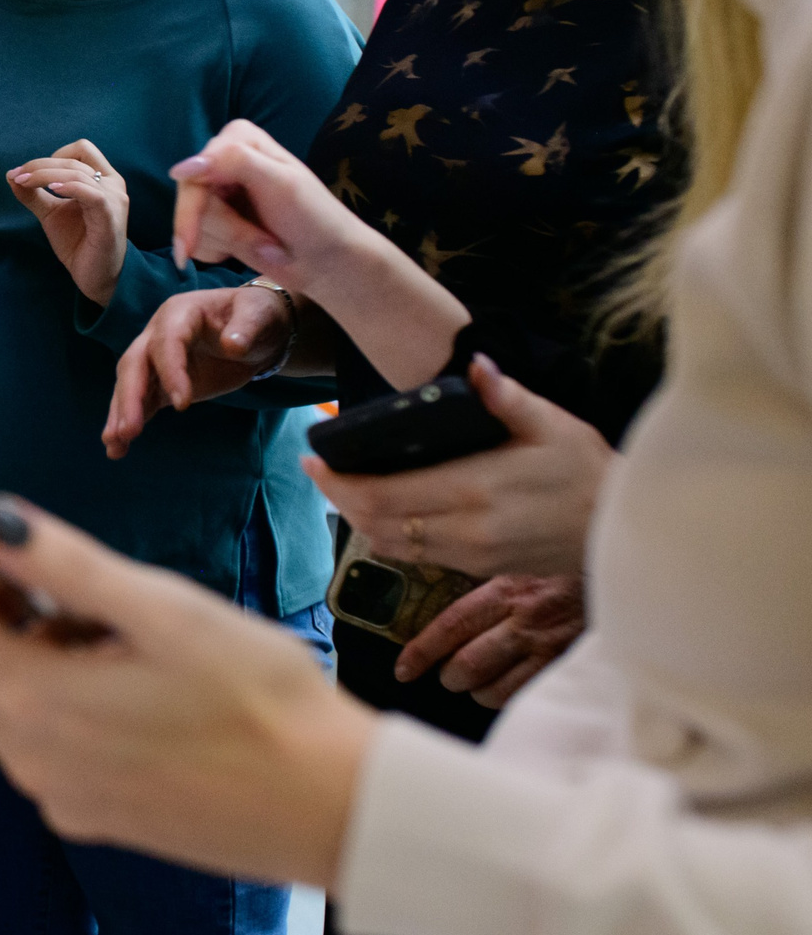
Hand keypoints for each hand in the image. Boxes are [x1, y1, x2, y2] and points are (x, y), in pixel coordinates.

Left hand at [0, 501, 373, 888]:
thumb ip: (63, 562)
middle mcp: (29, 758)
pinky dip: (47, 710)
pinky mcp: (93, 820)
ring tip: (91, 630)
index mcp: (35, 700)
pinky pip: (37, 755)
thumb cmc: (260, 699)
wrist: (332, 806)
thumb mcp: (162, 609)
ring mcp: (59, 797)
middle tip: (32, 583)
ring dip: (12, 663)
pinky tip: (118, 687)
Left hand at [9, 139, 128, 305]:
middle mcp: (113, 184)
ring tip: (25, 183)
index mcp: (102, 178)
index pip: (81, 149)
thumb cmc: (78, 242)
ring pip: (78, 173)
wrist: (94, 277)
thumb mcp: (51, 213)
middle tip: (17, 177)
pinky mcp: (110, 217)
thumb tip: (11, 174)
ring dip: (46, 175)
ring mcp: (114, 200)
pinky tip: (52, 191)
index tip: (27, 172)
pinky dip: (70, 187)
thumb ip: (34, 194)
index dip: (52, 155)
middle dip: (40, 165)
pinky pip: (92, 194)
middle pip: (74, 159)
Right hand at [103, 283, 291, 457]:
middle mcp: (158, 335)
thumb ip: (247, 327)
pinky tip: (119, 448)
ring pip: (130, 386)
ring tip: (115, 445)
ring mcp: (155, 361)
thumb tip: (233, 345)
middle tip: (128, 431)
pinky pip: (140, 403)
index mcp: (180, 314)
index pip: (167, 342)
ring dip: (119, 415)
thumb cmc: (255, 316)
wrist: (254, 331)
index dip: (170, 371)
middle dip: (130, 398)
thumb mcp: (259, 314)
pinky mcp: (160, 384)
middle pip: (134, 365)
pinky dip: (128, 423)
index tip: (182, 405)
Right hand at [168, 119, 366, 281]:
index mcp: (237, 140)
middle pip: (190, 202)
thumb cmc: (313, 217)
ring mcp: (219, 193)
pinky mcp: (217, 222)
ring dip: (231, 243)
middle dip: (227, 230)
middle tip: (265, 243)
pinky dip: (221, 253)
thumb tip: (178, 169)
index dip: (194, 209)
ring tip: (267, 244)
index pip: (192, 175)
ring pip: (192, 225)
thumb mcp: (279, 182)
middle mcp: (223, 162)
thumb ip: (232, 162)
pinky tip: (251, 248)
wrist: (328, 261)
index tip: (192, 241)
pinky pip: (196, 242)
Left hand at [311, 355, 608, 576]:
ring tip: (339, 485)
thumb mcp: (553, 424)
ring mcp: (470, 555)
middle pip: (376, 522)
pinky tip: (379, 509)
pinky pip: (414, 555)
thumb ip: (508, 397)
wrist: (619, 528)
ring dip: (356, 518)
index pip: (386, 494)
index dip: (340, 480)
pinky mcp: (477, 568)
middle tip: (317, 469)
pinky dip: (385, 534)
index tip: (314, 457)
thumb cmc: (586, 470)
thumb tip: (476, 366)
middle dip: (338, 496)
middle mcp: (466, 530)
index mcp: (476, 490)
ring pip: (390, 544)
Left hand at [396, 573, 584, 706]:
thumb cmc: (562, 572)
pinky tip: (506, 686)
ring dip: (477, 691)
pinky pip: (525, 697)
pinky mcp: (569, 669)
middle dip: (449, 676)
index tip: (403, 669)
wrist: (620, 576)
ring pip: (494, 690)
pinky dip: (507, 698)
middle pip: (468, 665)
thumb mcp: (519, 567)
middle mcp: (526, 621)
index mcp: (506, 591)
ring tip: (477, 682)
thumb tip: (444, 614)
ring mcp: (550, 649)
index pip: (451, 626)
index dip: (422, 652)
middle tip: (447, 674)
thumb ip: (485, 590)